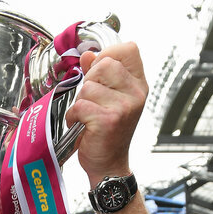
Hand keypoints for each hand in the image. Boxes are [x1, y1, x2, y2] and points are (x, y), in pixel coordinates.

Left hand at [64, 43, 147, 185]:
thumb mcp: (108, 98)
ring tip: (87, 116)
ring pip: (88, 86)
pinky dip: (74, 116)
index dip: (108, 55)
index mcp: (138, 84)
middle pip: (104, 64)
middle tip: (91, 101)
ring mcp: (124, 106)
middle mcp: (135, 93)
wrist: (109, 164)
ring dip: (80, 101)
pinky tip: (81, 125)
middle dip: (89, 81)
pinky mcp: (108, 120)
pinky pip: (80, 105)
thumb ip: (99, 74)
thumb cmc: (107, 132)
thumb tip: (88, 54)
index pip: (128, 49)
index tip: (100, 74)